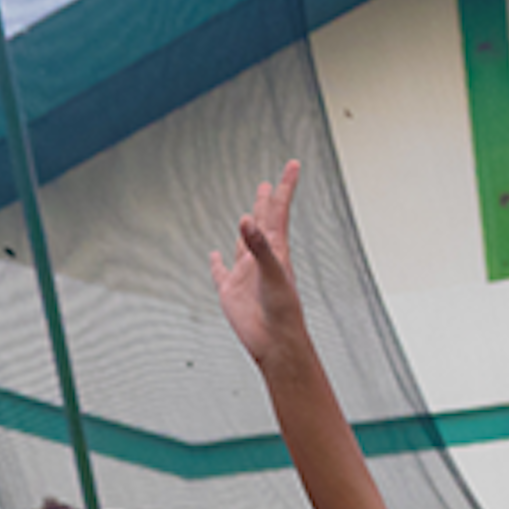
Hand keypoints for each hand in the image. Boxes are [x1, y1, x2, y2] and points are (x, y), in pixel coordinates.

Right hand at [206, 160, 309, 366]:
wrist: (275, 343)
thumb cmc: (283, 312)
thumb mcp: (274, 274)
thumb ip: (260, 247)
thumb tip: (248, 220)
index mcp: (276, 250)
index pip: (279, 211)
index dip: (286, 187)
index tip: (293, 165)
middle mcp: (261, 258)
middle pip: (262, 222)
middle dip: (266, 202)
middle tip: (268, 184)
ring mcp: (245, 274)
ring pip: (243, 244)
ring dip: (245, 229)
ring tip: (247, 215)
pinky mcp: (230, 291)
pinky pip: (220, 272)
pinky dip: (216, 263)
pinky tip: (215, 255)